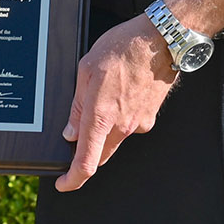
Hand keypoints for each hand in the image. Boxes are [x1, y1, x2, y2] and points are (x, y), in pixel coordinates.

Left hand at [57, 14, 176, 191]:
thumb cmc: (123, 48)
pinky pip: (129, 126)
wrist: (160, 40)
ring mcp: (139, 124)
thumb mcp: (86, 71)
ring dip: (103, 131)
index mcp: (101, 116)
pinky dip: (119, 118)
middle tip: (76, 134)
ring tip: (102, 97)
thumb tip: (71, 132)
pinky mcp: (150, 117)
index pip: (86, 162)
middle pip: (100, 156)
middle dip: (86, 154)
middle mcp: (122, 126)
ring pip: (114, 140)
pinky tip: (119, 94)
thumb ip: (77, 106)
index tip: (64, 183)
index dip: (73, 179)